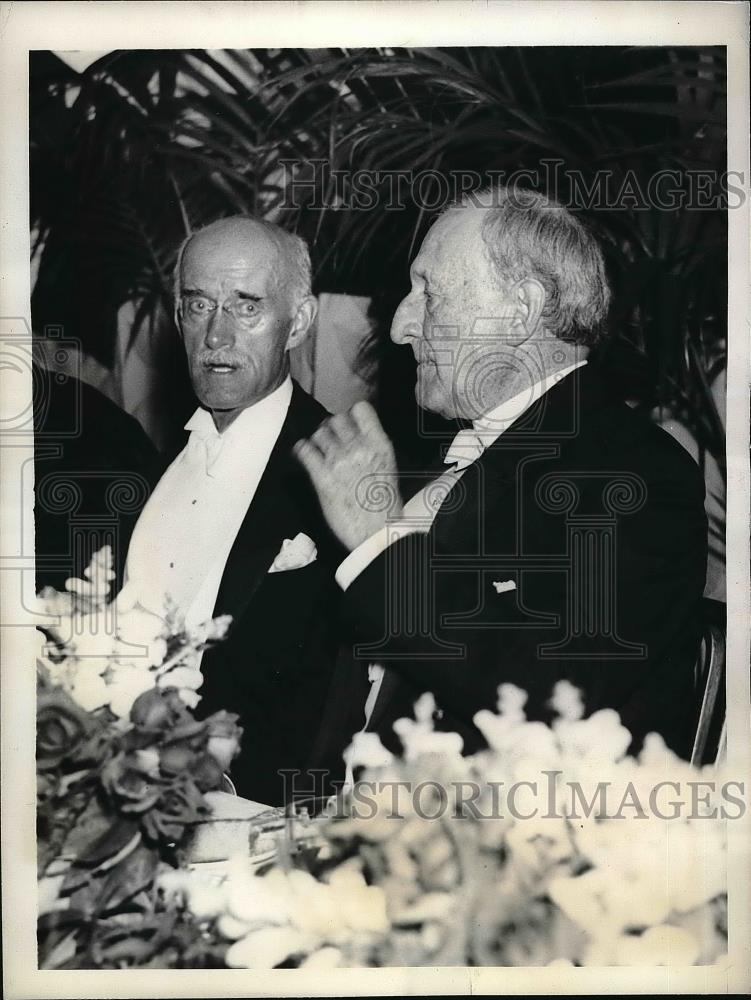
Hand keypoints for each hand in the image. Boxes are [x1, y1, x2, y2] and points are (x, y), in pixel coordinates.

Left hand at [294, 401, 402, 550]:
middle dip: (331, 428)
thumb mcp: (388, 467)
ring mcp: (338, 461)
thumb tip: (358, 436)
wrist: (376, 532)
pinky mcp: (321, 477)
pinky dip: (302, 450)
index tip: (348, 422)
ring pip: (319, 433)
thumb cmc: (385, 505)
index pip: (360, 409)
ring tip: (319, 450)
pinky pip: (304, 451)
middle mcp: (358, 447)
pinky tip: (304, 455)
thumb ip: (373, 447)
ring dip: (317, 440)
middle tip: (330, 439)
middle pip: (336, 419)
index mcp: (379, 444)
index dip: (351, 414)